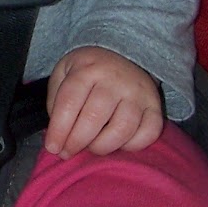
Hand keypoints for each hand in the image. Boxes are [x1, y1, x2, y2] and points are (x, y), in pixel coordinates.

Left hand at [44, 46, 164, 159]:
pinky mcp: (155, 106)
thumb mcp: (64, 74)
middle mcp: (115, 79)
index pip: (70, 102)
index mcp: (88, 69)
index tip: (52, 148)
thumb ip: (56, 102)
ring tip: (91, 147)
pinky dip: (132, 146)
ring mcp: (138, 93)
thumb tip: (59, 136)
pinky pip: (149, 133)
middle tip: (68, 152)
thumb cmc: (87, 72)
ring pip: (122, 129)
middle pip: (94, 118)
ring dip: (102, 146)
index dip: (59, 129)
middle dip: (77, 142)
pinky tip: (117, 144)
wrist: (123, 55)